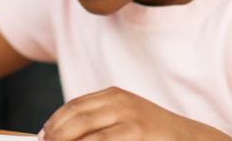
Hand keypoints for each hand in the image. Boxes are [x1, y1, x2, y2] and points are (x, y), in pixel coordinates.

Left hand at [38, 87, 221, 140]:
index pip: (74, 105)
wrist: (188, 138)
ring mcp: (127, 116)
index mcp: (113, 95)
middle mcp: (118, 101)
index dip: (54, 121)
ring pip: (84, 129)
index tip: (42, 135)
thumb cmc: (154, 134)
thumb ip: (100, 120)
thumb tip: (64, 134)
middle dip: (55, 134)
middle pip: (75, 116)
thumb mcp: (126, 118)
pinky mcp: (135, 132)